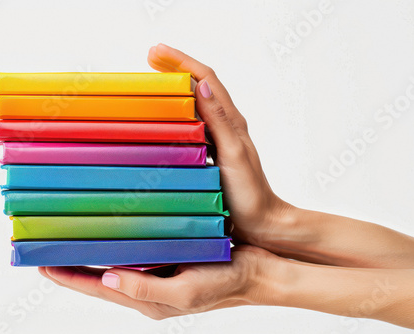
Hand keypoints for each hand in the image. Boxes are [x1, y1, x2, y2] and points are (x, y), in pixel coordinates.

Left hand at [39, 245, 282, 318]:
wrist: (258, 272)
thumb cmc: (226, 285)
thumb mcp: (185, 292)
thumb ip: (145, 290)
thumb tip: (106, 278)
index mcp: (147, 300)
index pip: (96, 289)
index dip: (68, 277)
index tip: (41, 264)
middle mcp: (148, 286)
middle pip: (101, 276)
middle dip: (76, 264)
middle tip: (52, 244)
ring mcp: (159, 272)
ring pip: (117, 261)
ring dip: (96, 250)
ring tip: (75, 234)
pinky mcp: (170, 258)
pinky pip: (138, 250)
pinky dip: (121, 241)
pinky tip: (116, 226)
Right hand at [148, 43, 292, 247]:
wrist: (263, 222)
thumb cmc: (250, 194)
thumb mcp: (233, 156)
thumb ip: (219, 122)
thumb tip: (200, 86)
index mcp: (231, 121)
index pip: (206, 79)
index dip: (181, 61)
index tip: (156, 51)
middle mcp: (226, 125)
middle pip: (200, 84)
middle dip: (176, 66)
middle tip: (150, 57)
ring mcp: (220, 138)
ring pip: (197, 102)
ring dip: (177, 85)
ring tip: (155, 77)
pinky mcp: (214, 152)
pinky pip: (195, 122)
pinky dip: (179, 110)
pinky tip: (167, 115)